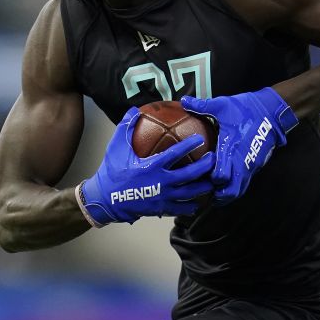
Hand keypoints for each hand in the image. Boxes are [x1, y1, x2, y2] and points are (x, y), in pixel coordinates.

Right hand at [77, 107, 213, 225]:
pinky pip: (181, 209)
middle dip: (205, 167)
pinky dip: (191, 206)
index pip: (176, 153)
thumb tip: (135, 110)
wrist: (106, 199)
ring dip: (203, 187)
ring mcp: (163, 197)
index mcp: (153, 166)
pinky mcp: (161, 209)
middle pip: (191, 175)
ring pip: (190, 194)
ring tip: (211, 182)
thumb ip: (126, 126)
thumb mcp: (116, 146)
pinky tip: (196, 203)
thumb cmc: (111, 172)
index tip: (201, 139)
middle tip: (214, 159)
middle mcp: (162, 182)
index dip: (190, 144)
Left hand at [180, 87, 298, 204]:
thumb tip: (184, 101)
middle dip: (218, 194)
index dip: (210, 179)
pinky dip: (235, 189)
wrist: (271, 112)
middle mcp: (241, 161)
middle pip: (231, 190)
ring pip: (239, 191)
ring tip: (213, 194)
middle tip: (205, 191)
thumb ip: (202, 106)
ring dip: (226, 194)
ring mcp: (250, 165)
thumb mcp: (222, 105)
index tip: (201, 175)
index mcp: (231, 147)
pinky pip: (244, 184)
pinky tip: (224, 186)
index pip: (221, 174)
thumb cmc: (245, 108)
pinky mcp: (256, 166)